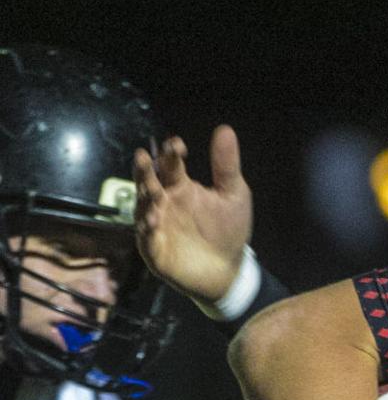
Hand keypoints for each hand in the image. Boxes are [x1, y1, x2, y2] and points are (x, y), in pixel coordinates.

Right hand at [133, 126, 252, 305]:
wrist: (228, 270)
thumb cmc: (228, 230)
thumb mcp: (233, 194)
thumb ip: (226, 165)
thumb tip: (225, 129)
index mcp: (180, 187)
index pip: (170, 165)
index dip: (170, 154)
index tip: (177, 145)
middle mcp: (163, 203)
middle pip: (148, 182)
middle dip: (144, 171)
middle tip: (143, 157)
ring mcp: (155, 226)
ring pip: (143, 208)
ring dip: (145, 198)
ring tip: (151, 190)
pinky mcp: (154, 250)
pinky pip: (147, 238)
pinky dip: (147, 229)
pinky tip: (153, 221)